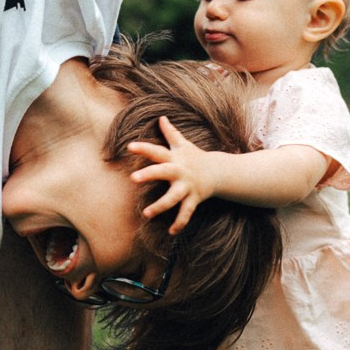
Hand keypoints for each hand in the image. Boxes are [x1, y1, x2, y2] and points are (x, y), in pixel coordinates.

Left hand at [128, 117, 219, 232]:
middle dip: (149, 174)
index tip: (129, 146)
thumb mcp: (183, 144)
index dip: (143, 148)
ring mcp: (187, 187)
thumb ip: (170, 132)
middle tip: (133, 178)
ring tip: (146, 213)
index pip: (156, 151)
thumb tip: (161, 117)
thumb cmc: (195, 157)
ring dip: (160, 206)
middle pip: (163, 172)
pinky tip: (172, 232)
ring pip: (173, 198)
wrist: (219, 171)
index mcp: (174, 159)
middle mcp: (180, 172)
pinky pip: (186, 213)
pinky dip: (180, 223)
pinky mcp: (194, 199)